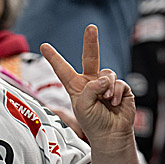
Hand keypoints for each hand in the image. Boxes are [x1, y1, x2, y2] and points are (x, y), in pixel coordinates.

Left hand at [41, 24, 135, 148]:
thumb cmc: (93, 123)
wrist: (111, 135)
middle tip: (91, 27)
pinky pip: (118, 83)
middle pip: (90, 57)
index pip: (63, 69)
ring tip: (105, 101)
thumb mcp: (83, 106)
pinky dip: (115, 93)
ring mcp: (107, 84)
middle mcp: (91, 82)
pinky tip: (114, 103)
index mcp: (76, 86)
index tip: (43, 46)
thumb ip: (90, 89)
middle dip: (91, 42)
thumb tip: (104, 78)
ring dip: (106, 87)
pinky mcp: (121, 89)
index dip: (54, 58)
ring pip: (107, 73)